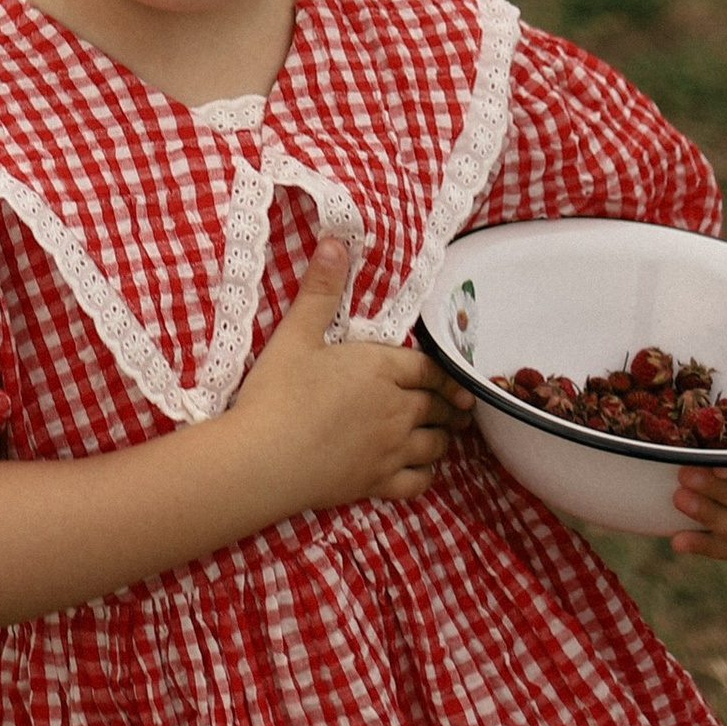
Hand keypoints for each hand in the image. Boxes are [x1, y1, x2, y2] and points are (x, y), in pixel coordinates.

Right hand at [231, 240, 473, 517]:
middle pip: (438, 406)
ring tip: (446, 433)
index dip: (445, 373)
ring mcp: (391, 450)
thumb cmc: (278, 392)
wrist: (265, 458)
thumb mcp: (295, 334)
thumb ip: (320, 290)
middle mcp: (397, 410)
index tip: (458, 380)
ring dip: (444, 436)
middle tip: (460, 407)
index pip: (427, 369)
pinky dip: (427, 474)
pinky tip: (423, 469)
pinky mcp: (377, 483)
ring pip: (435, 444)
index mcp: (382, 370)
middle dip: (451, 405)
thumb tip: (336, 242)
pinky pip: (418, 482)